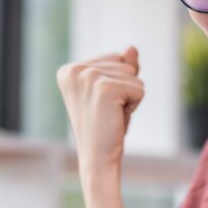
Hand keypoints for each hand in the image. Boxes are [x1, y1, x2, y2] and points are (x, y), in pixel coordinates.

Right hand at [56, 45, 143, 171]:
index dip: (116, 83)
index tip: (101, 105)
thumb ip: (122, 67)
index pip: (114, 58)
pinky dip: (134, 105)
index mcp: (68, 70)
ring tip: (111, 115)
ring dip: (129, 98)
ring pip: (133, 74)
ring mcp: (87, 77)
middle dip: (124, 89)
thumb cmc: (105, 127)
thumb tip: (131, 48)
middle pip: (124, 63)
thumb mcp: (113, 92)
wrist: (97, 159)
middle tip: (107, 113)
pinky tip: (116, 118)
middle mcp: (73, 70)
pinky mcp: (104, 88)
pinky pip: (139, 88)